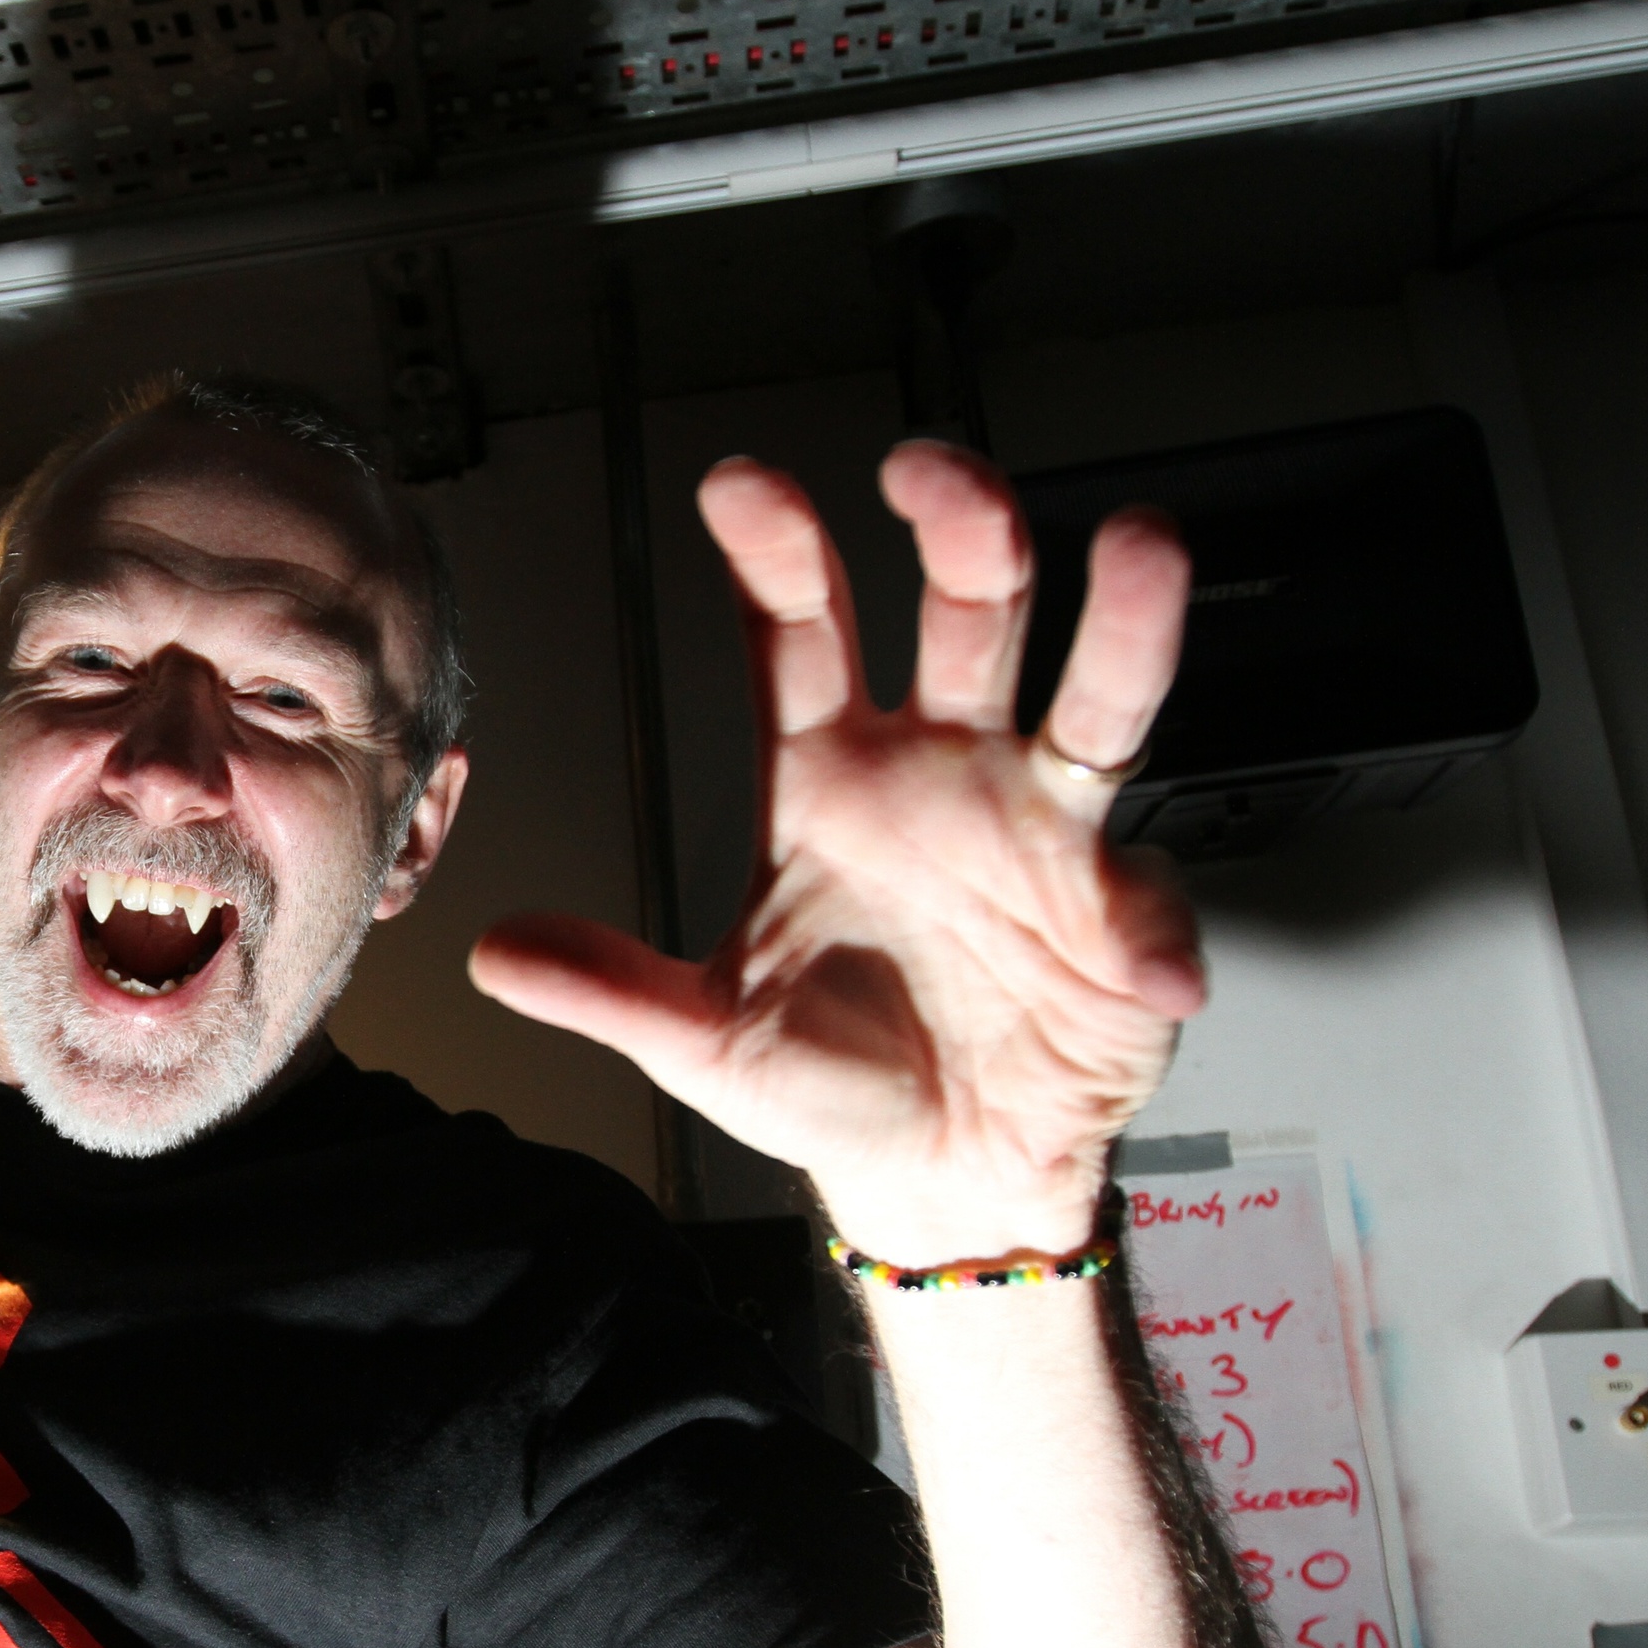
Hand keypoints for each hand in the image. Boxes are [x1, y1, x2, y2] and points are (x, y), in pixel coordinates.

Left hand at [470, 441, 1202, 1265]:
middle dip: (956, 526)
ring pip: (1091, 691)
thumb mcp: (703, 1040)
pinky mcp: (1121, 905)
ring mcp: (1038, 822)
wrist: (940, 1175)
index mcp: (826, 778)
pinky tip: (1145, 970)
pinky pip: (1148, 894)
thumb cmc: (829, 1082)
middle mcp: (939, 770)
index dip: (776, 555)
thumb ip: (610, 990)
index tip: (742, 487)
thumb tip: (495, 953)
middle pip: (962, 613)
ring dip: (1121, 618)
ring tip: (1136, 547)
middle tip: (933, 472)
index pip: (795, 635)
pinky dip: (1152, 929)